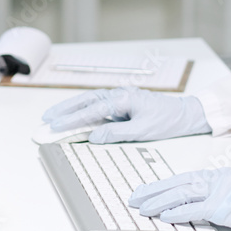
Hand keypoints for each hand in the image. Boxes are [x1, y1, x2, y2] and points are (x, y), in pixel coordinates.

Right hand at [41, 86, 211, 142]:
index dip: (71, 119)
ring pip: (90, 100)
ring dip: (71, 108)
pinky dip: (84, 110)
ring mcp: (120, 97)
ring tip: (53, 116)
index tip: (54, 126)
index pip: (91, 110)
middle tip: (45, 118)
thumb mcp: (143, 131)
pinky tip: (74, 116)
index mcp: (123, 99)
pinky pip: (98, 105)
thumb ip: (116, 133)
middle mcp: (119, 94)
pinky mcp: (122, 102)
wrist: (185, 114)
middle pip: (86, 100)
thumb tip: (93, 135)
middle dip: (64, 109)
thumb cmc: (167, 122)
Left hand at [128, 167, 230, 230]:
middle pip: (177, 183)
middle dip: (153, 191)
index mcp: (219, 175)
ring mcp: (220, 190)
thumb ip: (218, 194)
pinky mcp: (225, 205)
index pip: (184, 178)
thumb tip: (198, 205)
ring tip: (142, 207)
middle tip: (134, 197)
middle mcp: (217, 178)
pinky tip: (164, 216)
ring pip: (181, 194)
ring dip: (159, 201)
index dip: (163, 184)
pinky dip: (177, 212)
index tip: (147, 190)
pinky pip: (195, 209)